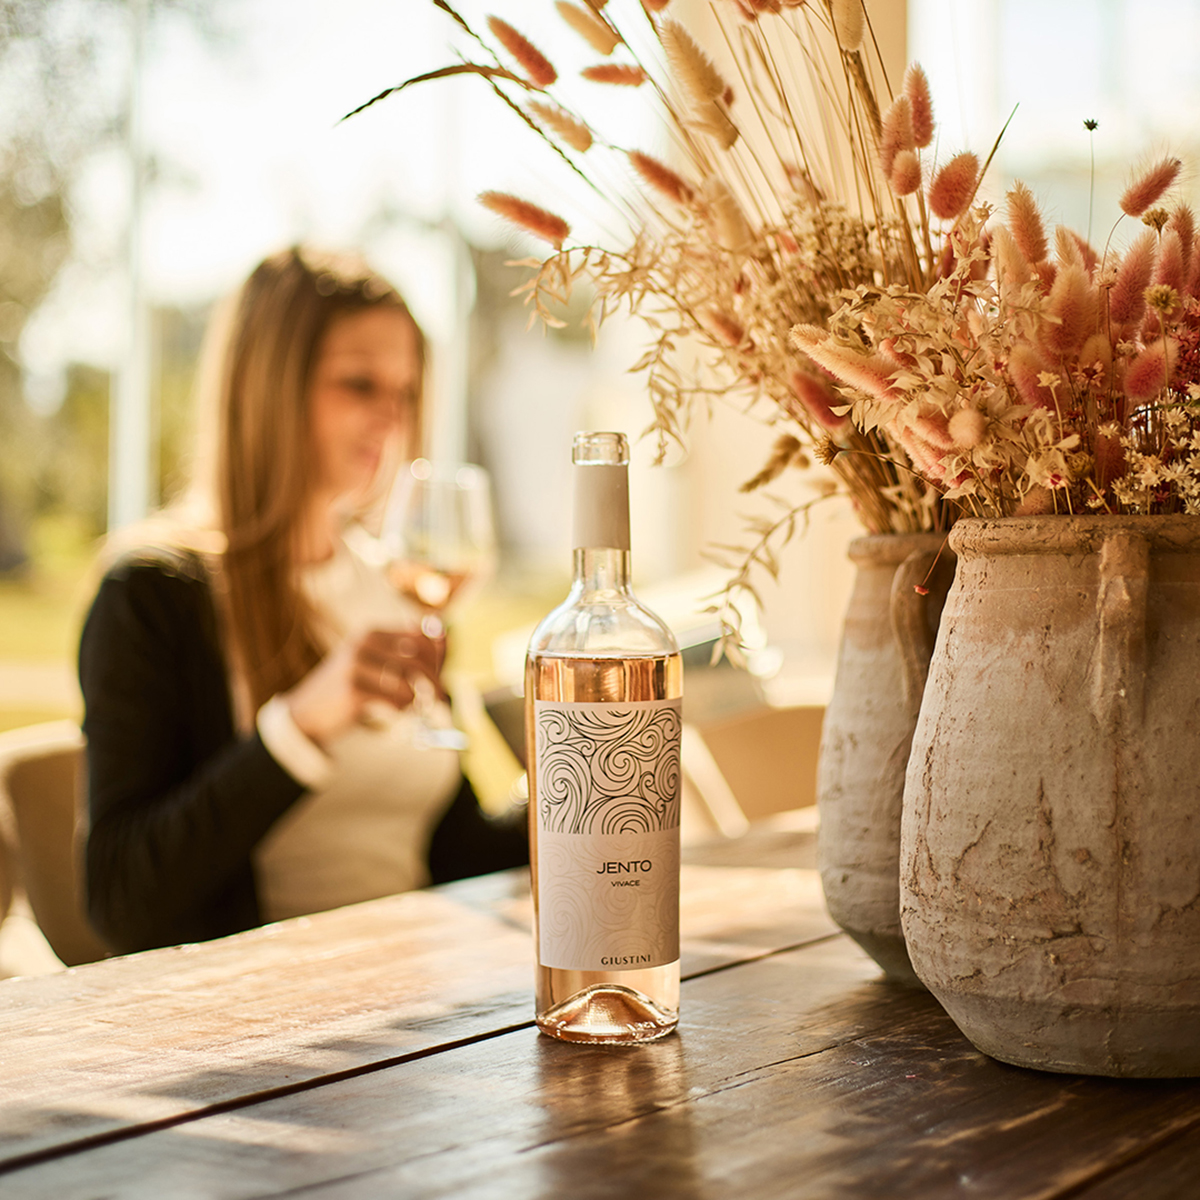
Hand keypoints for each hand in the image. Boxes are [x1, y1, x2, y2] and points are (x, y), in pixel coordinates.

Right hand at [283, 627, 446, 746]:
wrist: (305, 712)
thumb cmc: (347, 687)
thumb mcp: (372, 662)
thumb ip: (405, 651)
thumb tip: (445, 637)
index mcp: (371, 632)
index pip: (421, 635)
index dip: (438, 657)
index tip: (440, 675)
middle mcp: (364, 643)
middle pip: (419, 659)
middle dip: (434, 682)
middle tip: (438, 698)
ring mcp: (357, 665)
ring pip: (409, 683)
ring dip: (416, 700)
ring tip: (410, 707)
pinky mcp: (353, 690)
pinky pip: (395, 701)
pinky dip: (401, 710)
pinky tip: (392, 711)